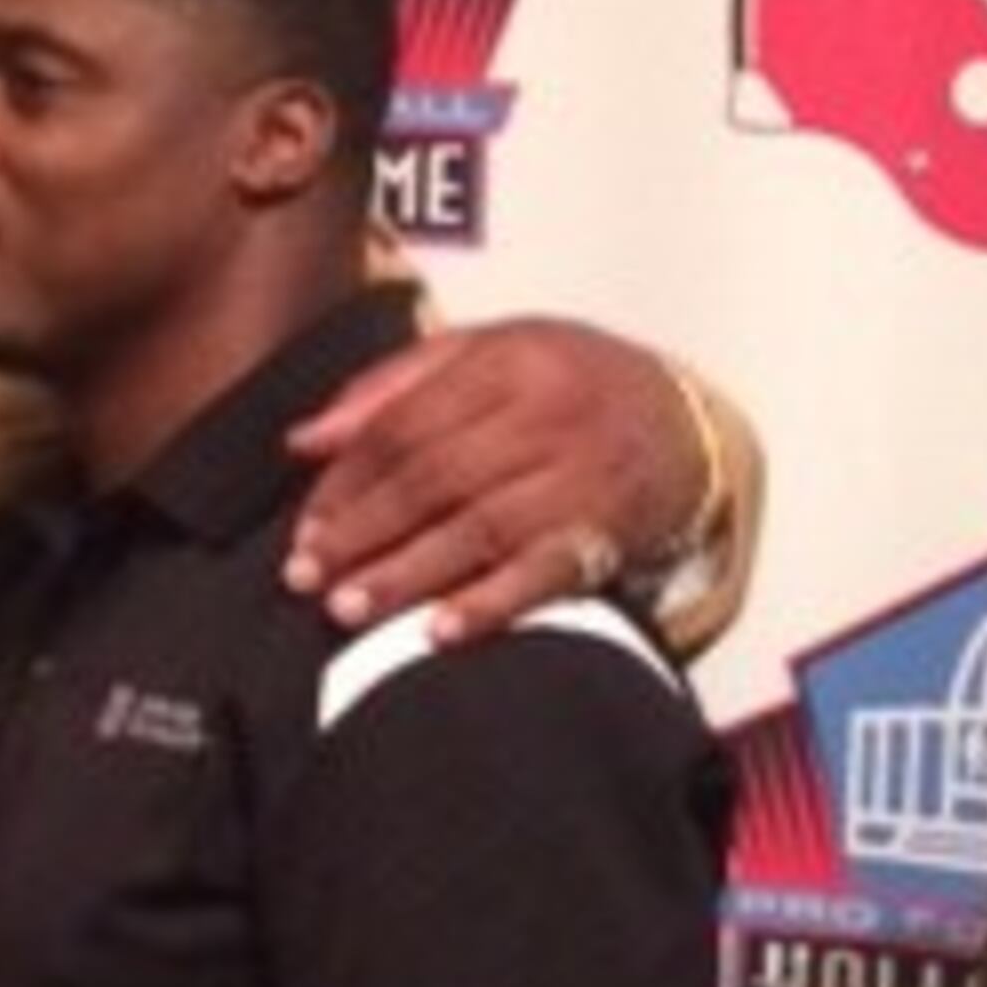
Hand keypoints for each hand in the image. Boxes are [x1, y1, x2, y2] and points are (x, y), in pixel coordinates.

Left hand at [282, 318, 714, 642]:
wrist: (682, 421)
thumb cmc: (565, 383)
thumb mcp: (487, 353)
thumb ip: (392, 388)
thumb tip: (304, 441)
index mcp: (508, 362)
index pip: (406, 426)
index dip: (346, 481)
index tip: (305, 527)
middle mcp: (545, 416)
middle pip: (434, 480)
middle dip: (362, 533)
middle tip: (305, 577)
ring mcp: (580, 478)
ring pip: (479, 530)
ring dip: (408, 575)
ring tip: (349, 609)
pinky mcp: (607, 533)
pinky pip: (544, 574)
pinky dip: (491, 604)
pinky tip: (440, 633)